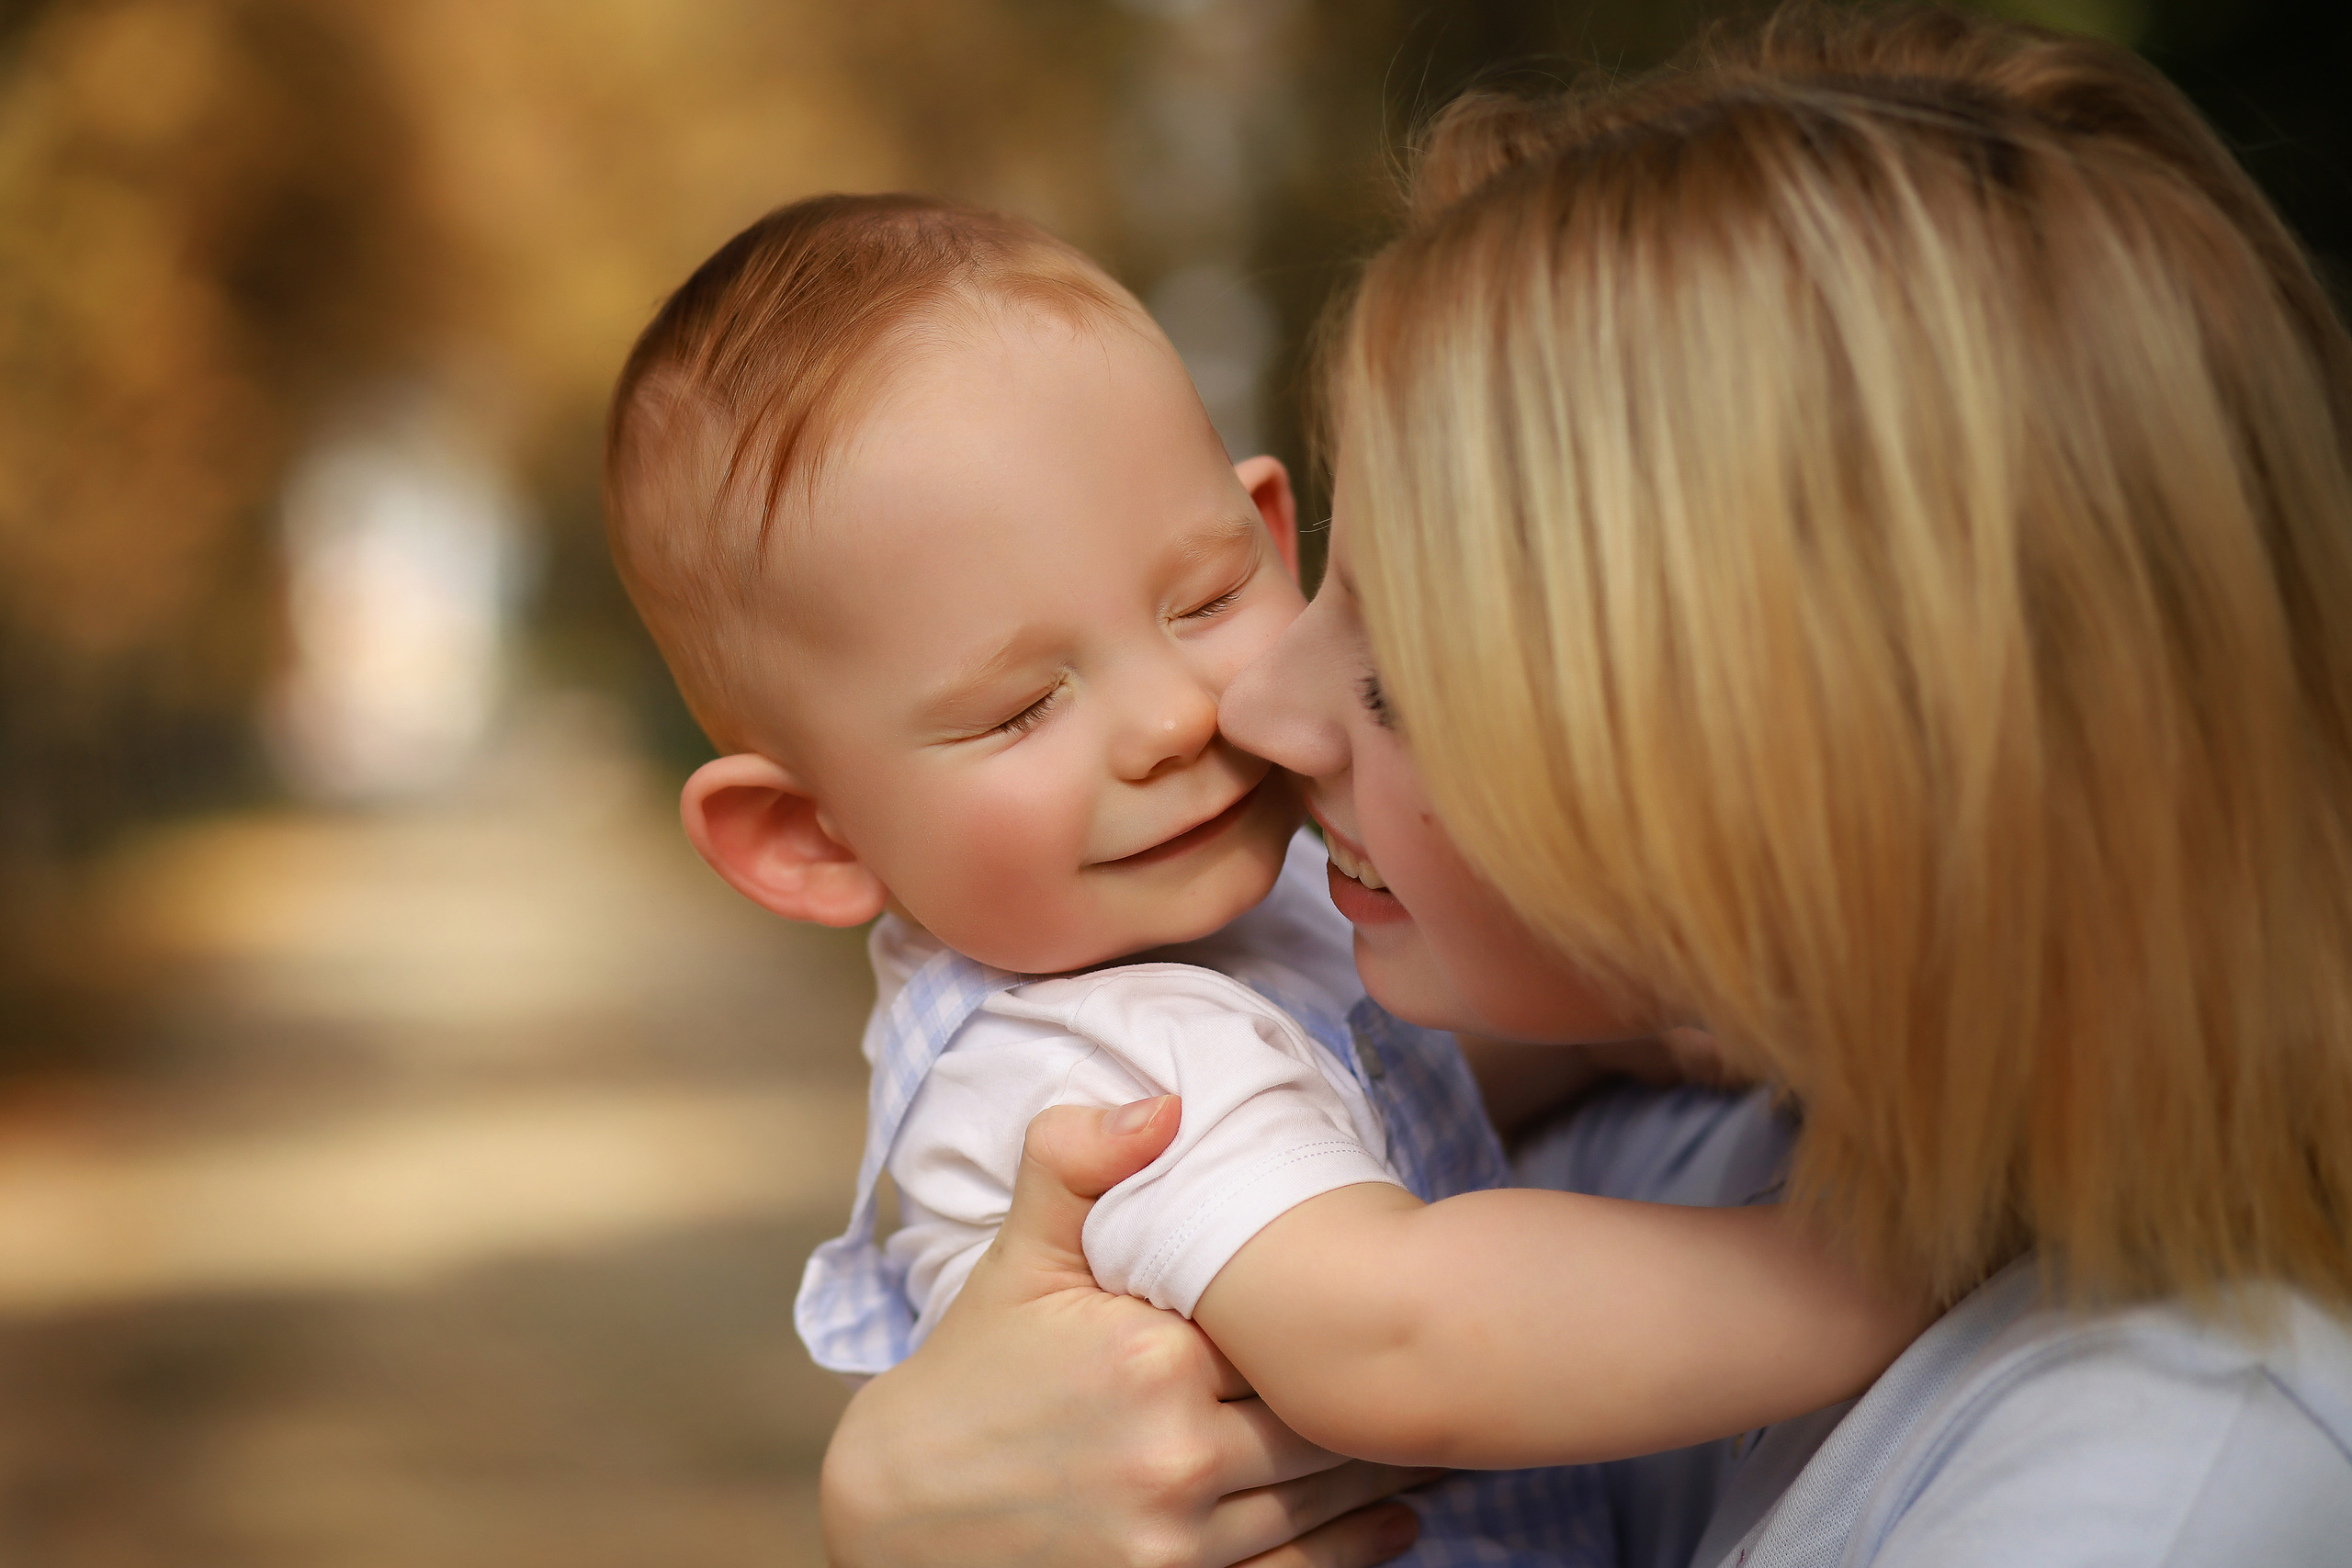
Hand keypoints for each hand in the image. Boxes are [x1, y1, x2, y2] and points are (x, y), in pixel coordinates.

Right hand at [820, 1095, 1433, 1567]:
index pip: (1286, 1325)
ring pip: (1322, 1497)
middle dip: (1379, 1389)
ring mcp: (1177, 1539)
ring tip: (1437, 1429)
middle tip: (1446, 1359)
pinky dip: (1358, 1548)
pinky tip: (1400, 1519)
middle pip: (1318, 1414)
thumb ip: (1079, 1163)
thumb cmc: (967, 1375)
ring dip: (1387, 1466)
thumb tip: (1167, 1105)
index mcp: (1150, 1355)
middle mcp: (1175, 1452)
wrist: (897, 1510)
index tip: (1399, 1283)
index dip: (1343, 1307)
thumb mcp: (1014, 1259)